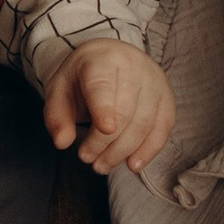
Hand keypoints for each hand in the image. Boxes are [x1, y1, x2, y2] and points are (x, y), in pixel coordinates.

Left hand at [42, 37, 175, 175]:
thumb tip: (62, 143)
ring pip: (145, 123)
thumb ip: (57, 117)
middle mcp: (135, 66)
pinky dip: (149, 150)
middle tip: (88, 159)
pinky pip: (163, 127)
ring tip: (103, 165)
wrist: (110, 57)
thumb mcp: (59, 91)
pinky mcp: (167, 97)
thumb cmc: (83, 77)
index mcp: (103, 60)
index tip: (105, 129)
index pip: (104, 87)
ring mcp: (155, 81)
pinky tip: (133, 164)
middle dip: (105, 143)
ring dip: (123, 151)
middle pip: (125, 111)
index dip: (106, 108)